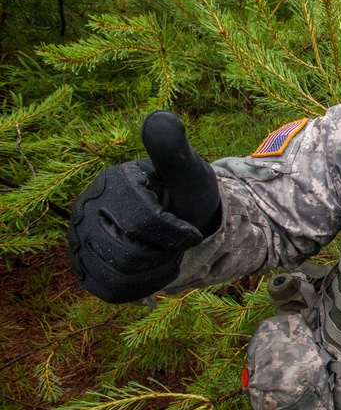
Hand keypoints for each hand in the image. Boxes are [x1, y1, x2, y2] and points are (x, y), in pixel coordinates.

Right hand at [67, 111, 220, 302]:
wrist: (180, 221)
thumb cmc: (186, 195)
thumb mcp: (189, 171)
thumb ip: (175, 151)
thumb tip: (159, 118)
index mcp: (111, 182)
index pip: (144, 224)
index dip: (177, 235)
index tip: (191, 231)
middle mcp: (85, 208)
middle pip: (128, 254)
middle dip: (165, 254)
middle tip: (175, 243)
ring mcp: (79, 238)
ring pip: (119, 276)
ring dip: (154, 272)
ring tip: (164, 254)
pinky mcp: (83, 265)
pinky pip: (111, 291)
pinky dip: (140, 287)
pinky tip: (152, 271)